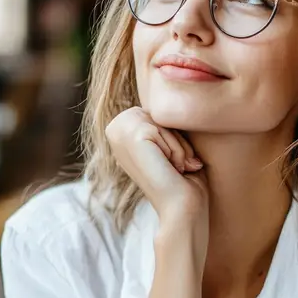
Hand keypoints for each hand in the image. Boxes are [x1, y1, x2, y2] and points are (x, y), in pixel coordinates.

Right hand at [106, 107, 208, 247]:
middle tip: (175, 166)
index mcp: (121, 127)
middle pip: (160, 109)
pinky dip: (175, 149)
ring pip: (163, 118)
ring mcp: (119, 131)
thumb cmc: (183, 180)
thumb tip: (176, 87)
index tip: (173, 161)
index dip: (173, 134)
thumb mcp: (170, 143)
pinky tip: (171, 168)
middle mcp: (114, 128)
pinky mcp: (131, 136)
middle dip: (176, 138)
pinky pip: (164, 127)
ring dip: (177, 145)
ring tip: (174, 167)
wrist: (182, 210)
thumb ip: (164, 120)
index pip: (159, 109)